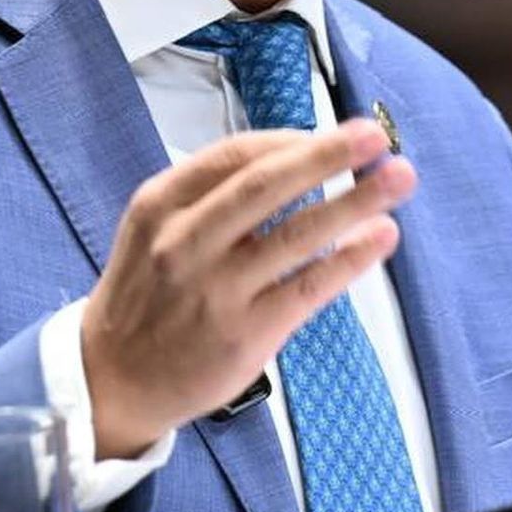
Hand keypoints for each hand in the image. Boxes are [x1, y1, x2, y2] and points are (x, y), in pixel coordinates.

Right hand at [81, 118, 415, 458]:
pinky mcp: (244, 334)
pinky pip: (308, 288)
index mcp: (161, 204)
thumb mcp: (154, 228)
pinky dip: (349, 259)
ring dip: (355, 202)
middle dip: (328, 155)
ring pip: (296, 235)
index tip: (336, 132)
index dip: (292, 140)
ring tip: (399, 179)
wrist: (111, 380)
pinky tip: (380, 238)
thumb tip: (296, 156)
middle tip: (375, 136)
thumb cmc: (148, 293)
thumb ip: (210, 193)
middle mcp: (185, 242)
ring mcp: (215, 290)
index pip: (234, 156)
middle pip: (267, 186)